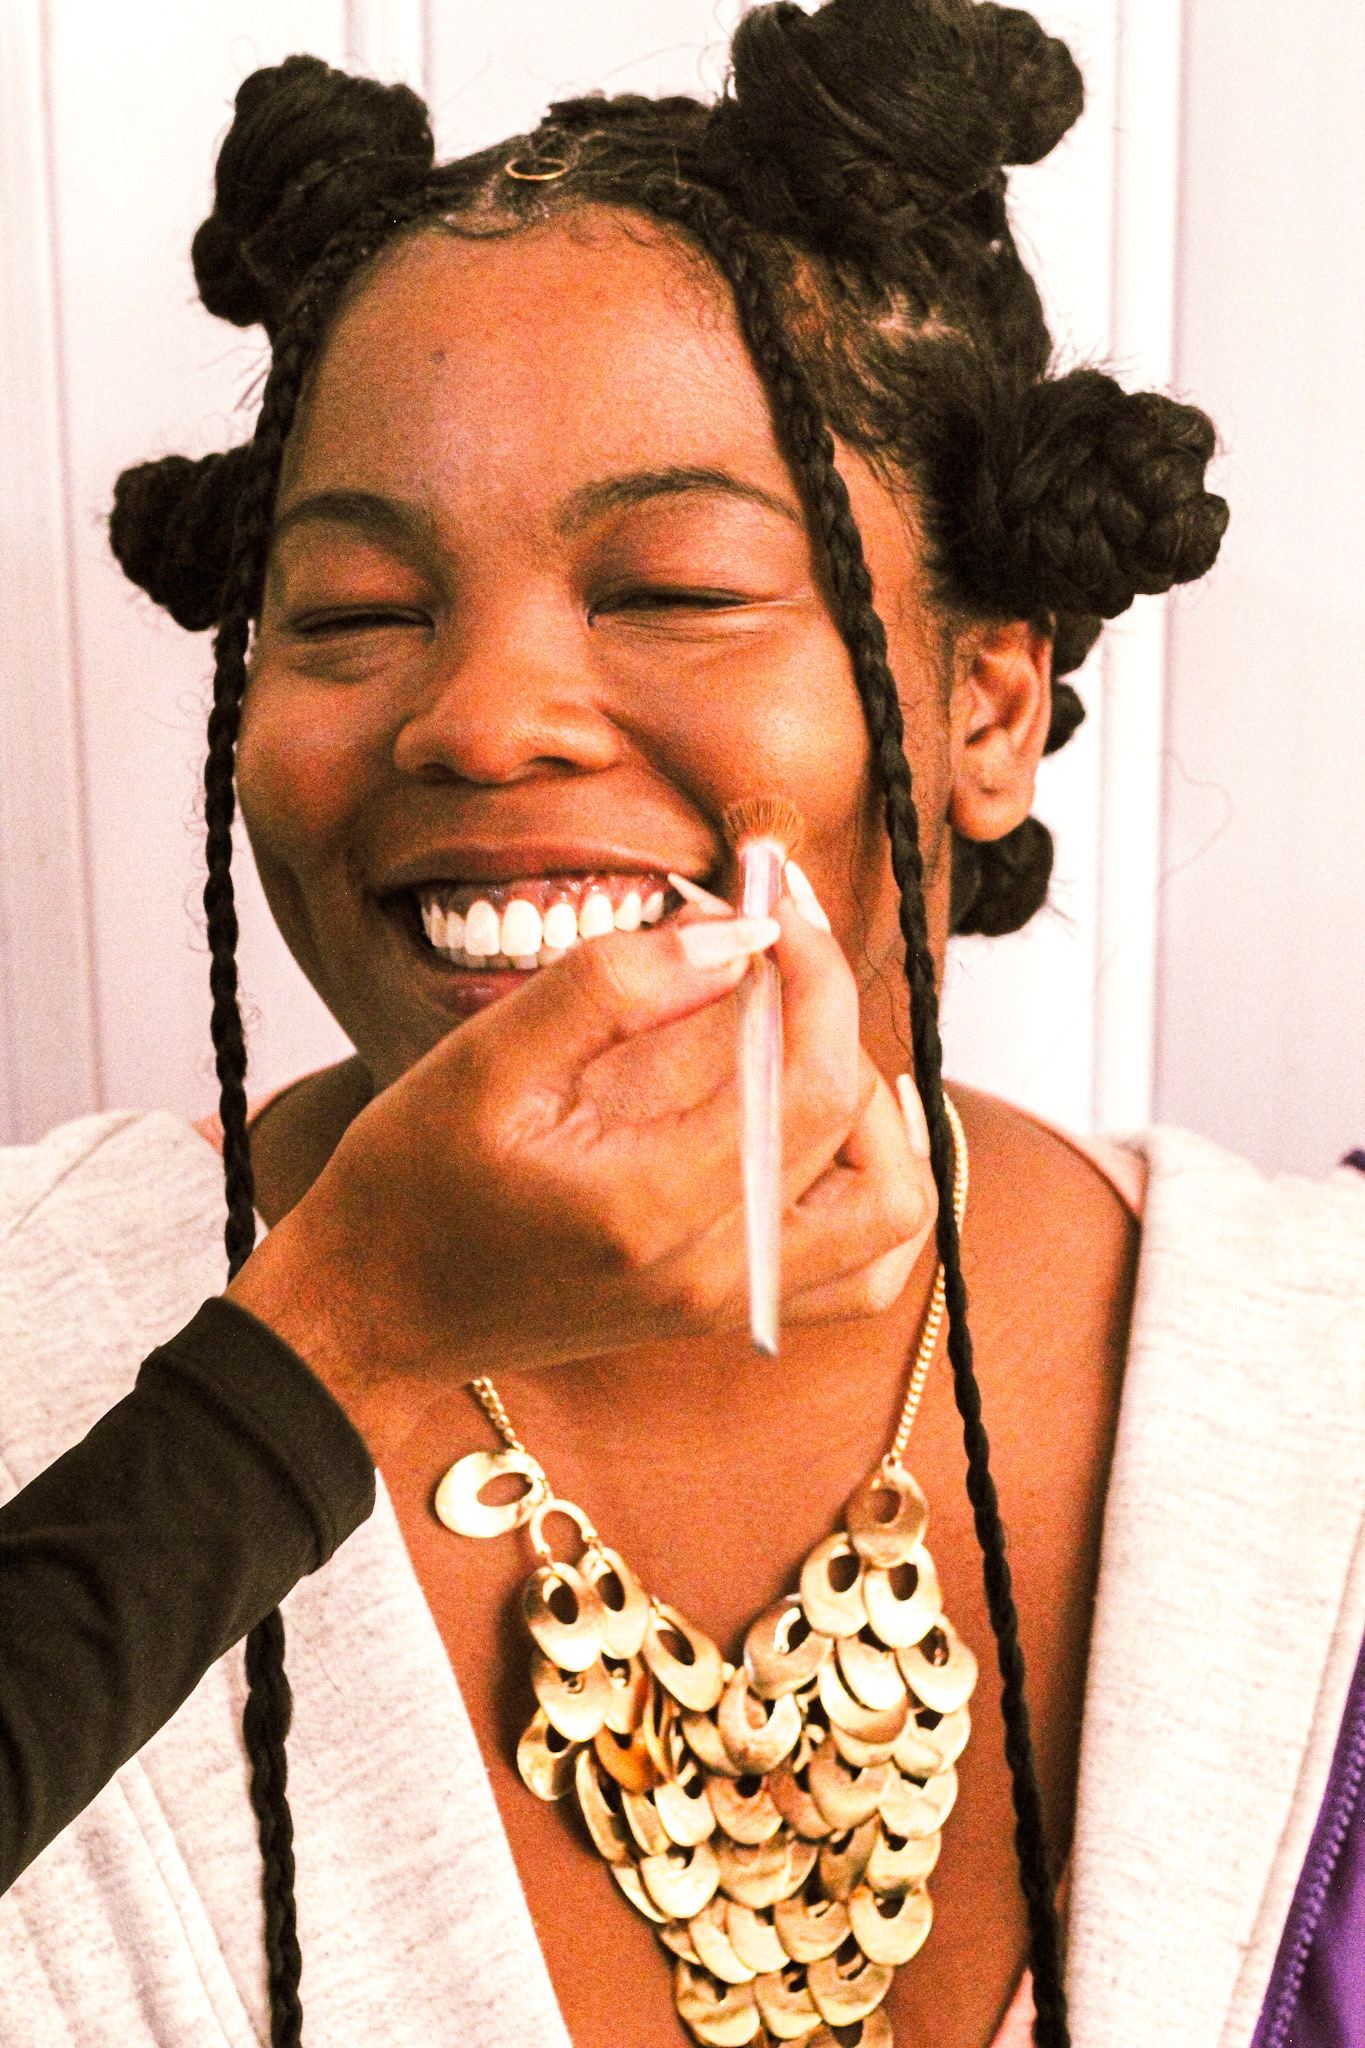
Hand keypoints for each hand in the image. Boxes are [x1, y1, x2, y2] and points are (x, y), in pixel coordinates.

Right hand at [228, 895, 936, 1436]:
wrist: (372, 1310)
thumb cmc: (409, 1184)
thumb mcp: (486, 1060)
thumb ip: (612, 985)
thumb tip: (736, 933)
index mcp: (652, 1205)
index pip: (808, 1077)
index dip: (815, 969)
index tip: (776, 900)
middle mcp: (712, 1272)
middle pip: (856, 1127)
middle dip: (832, 1008)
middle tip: (775, 942)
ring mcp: (728, 1302)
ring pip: (889, 1210)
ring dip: (875, 1111)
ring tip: (807, 1037)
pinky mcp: (726, 1309)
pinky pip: (860, 1269)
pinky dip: (873, 1192)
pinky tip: (828, 1127)